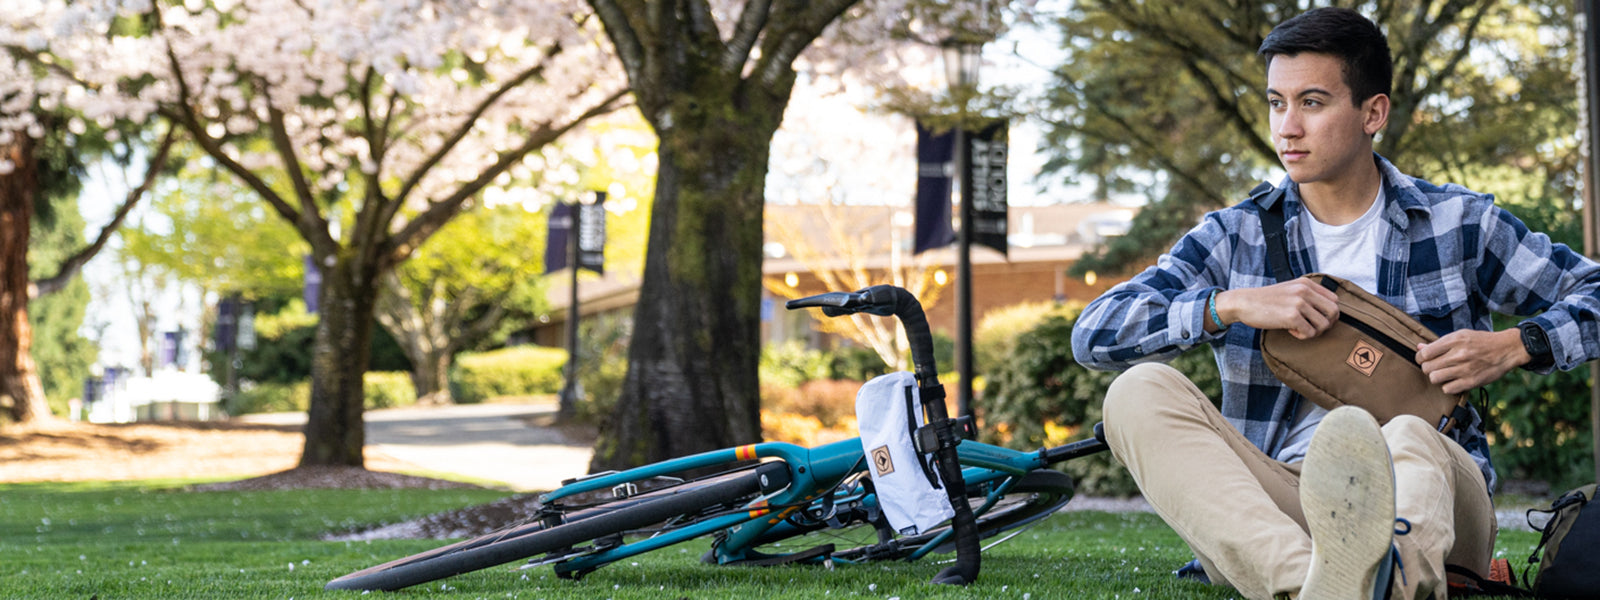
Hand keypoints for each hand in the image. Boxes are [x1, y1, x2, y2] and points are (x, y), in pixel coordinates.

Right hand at [1212, 278, 1339, 338]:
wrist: (1243, 302)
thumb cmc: (1265, 300)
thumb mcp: (1289, 289)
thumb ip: (1307, 295)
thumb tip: (1327, 313)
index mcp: (1306, 283)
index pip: (1334, 300)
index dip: (1330, 314)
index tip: (1318, 320)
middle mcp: (1305, 291)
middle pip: (1334, 312)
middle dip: (1327, 324)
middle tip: (1312, 328)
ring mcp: (1298, 303)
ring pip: (1324, 324)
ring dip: (1314, 332)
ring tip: (1299, 329)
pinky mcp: (1291, 316)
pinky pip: (1309, 332)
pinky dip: (1302, 336)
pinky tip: (1290, 331)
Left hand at [1416, 329, 1528, 393]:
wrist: (1506, 349)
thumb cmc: (1481, 342)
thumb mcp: (1461, 335)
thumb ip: (1439, 343)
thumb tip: (1419, 347)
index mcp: (1454, 340)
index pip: (1424, 353)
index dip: (1420, 357)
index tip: (1424, 359)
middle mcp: (1458, 354)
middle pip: (1427, 367)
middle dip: (1428, 368)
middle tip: (1435, 366)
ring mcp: (1465, 369)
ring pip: (1434, 379)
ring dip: (1436, 377)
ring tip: (1444, 374)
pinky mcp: (1471, 382)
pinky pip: (1447, 389)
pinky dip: (1448, 386)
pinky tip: (1454, 380)